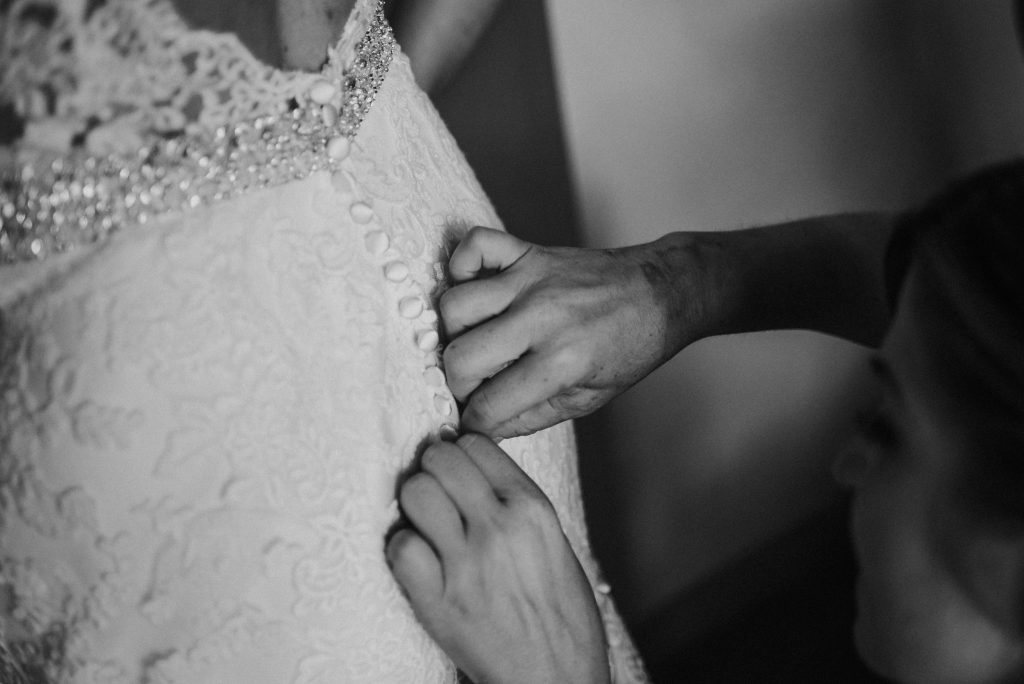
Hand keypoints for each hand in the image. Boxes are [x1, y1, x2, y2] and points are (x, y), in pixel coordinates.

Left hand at [386, 434, 608, 683]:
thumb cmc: (561, 617)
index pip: (477, 445)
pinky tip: (419, 560)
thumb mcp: (556, 544)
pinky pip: (400, 546)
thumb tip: (475, 471)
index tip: (458, 470)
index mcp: (533, 509)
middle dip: (433, 471)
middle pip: (439, 459)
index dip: (461, 454)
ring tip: (427, 524)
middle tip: (438, 494)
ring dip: (414, 504)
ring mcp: (466, 563)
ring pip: (414, 492)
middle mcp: (499, 527)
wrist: (556, 679)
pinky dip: (403, 548)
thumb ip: (517, 504)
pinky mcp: (437, 600)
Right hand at [441, 227, 709, 438]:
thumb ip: (532, 416)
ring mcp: (531, 279)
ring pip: (453, 305)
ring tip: (478, 341)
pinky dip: (462, 265)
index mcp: (561, 362)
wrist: (662, 292)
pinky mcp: (529, 252)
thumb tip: (484, 428)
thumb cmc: (630, 348)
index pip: (487, 405)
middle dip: (458, 384)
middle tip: (476, 386)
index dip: (475, 422)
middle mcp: (541, 318)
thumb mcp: (589, 399)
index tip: (478, 421)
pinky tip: (478, 291)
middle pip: (459, 357)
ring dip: (455, 332)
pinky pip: (474, 244)